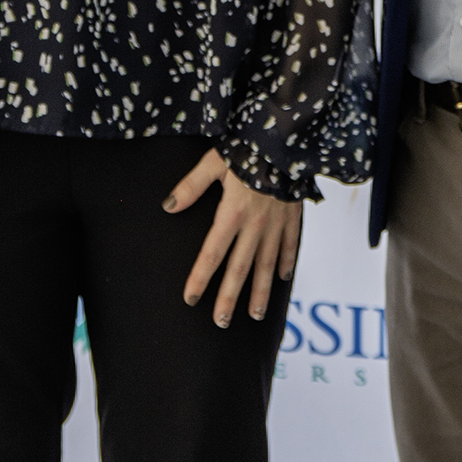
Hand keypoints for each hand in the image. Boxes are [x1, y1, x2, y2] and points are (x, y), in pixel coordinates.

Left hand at [166, 148, 301, 326]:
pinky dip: (286, 263)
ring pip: (267, 265)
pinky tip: (282, 280)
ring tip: (253, 315)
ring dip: (259, 292)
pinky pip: (290, 245)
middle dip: (229, 297)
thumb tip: (169, 206)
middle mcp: (255, 225)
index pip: (212, 254)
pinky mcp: (292, 216)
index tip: (191, 299)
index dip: (200, 278)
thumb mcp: (214, 162)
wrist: (287, 140)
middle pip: (239, 269)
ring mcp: (276, 224)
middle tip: (220, 322)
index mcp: (232, 213)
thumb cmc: (246, 147)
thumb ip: (191, 186)